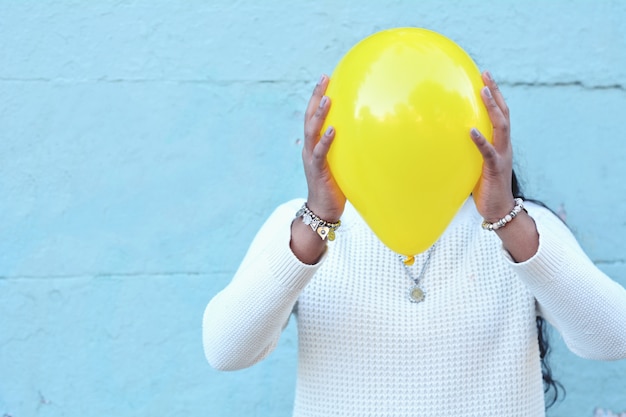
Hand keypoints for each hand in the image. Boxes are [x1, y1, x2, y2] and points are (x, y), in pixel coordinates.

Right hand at [302, 75, 345, 221]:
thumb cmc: (335, 187)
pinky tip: (333, 129)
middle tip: (323, 79)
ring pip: (312, 131)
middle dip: (315, 97)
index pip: (314, 116)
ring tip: (327, 98)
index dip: (317, 97)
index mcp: (314, 145)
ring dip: (319, 114)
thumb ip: (347, 148)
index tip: (326, 78)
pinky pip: (321, 152)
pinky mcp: (318, 170)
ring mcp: (312, 159)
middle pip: (309, 117)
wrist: (323, 210)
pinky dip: (326, 140)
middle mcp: (310, 148)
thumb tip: (369, 134)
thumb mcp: (341, 163)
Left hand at [470, 71, 538, 261]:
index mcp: (501, 144)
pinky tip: (471, 131)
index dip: (494, 95)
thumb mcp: (477, 164)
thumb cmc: (485, 187)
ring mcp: (502, 156)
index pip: (500, 114)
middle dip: (495, 93)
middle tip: (485, 74)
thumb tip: (449, 139)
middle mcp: (505, 146)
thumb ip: (469, 151)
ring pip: (501, 127)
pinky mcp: (495, 169)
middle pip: (504, 113)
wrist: (499, 210)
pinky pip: (489, 152)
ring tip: (482, 92)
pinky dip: (481, 140)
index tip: (485, 77)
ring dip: (492, 108)